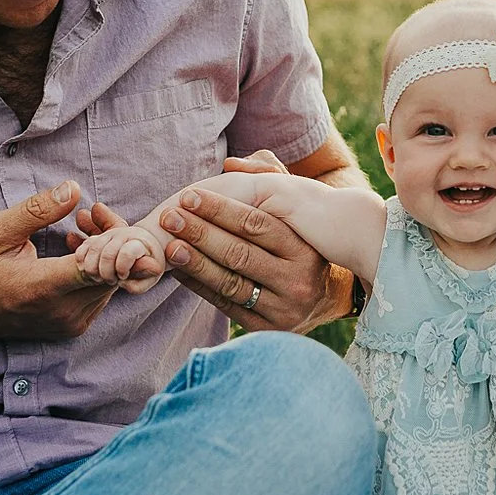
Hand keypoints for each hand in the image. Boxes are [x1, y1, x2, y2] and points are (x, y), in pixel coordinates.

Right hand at [0, 181, 117, 341]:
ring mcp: (69, 324)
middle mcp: (62, 311)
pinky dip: (98, 270)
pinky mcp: (72, 328)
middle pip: (113, 272)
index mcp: (42, 287)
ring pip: (112, 283)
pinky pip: (101, 294)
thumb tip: (74, 189)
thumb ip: (37, 210)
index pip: (101, 267)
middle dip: (111, 238)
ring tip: (78, 229)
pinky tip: (75, 251)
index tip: (102, 214)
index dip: (115, 240)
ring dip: (105, 253)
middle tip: (88, 214)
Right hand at [72, 225, 168, 293]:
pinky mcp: (96, 238)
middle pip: (108, 253)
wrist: (144, 246)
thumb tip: (122, 283)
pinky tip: (85, 271)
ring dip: (93, 269)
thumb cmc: (149, 265)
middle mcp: (123, 235)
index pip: (127, 253)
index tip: (123, 277)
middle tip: (111, 282)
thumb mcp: (151, 276)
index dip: (123, 268)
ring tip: (100, 279)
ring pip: (93, 249)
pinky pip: (84, 247)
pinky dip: (81, 260)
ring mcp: (108, 235)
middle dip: (106, 272)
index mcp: (139, 243)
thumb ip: (140, 282)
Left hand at [159, 149, 347, 331]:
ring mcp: (283, 309)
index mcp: (306, 249)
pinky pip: (225, 304)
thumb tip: (230, 165)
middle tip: (170, 218)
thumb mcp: (298, 213)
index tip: (189, 196)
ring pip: (229, 283)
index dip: (220, 209)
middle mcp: (298, 281)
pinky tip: (179, 269)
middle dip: (200, 234)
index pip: (257, 225)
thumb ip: (269, 179)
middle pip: (240, 255)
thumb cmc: (302, 244)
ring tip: (169, 245)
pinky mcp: (266, 329)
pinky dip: (199, 285)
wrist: (326, 298)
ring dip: (194, 262)